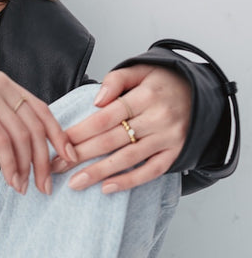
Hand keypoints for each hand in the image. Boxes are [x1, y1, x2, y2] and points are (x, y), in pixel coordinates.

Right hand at [0, 58, 74, 194]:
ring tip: (26, 187)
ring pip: (21, 137)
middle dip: (44, 160)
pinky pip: (1, 141)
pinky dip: (10, 164)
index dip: (59, 135)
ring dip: (27, 167)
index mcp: (7, 84)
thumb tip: (13, 141)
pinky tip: (11, 179)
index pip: (43, 111)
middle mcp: (3, 87)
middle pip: (35, 128)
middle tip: (46, 185)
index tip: (69, 157)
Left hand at [52, 64, 191, 192]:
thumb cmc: (163, 83)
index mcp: (146, 95)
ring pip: (128, 158)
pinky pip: (151, 171)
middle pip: (112, 139)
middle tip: (56, 167)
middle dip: (80, 155)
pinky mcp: (175, 153)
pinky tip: (107, 188)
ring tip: (75, 183)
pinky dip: (129, 181)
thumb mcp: (141, 70)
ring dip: (99, 172)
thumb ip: (116, 80)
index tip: (58, 144)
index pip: (105, 117)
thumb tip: (96, 100)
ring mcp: (168, 138)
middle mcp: (158, 118)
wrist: (200, 92)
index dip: (80, 132)